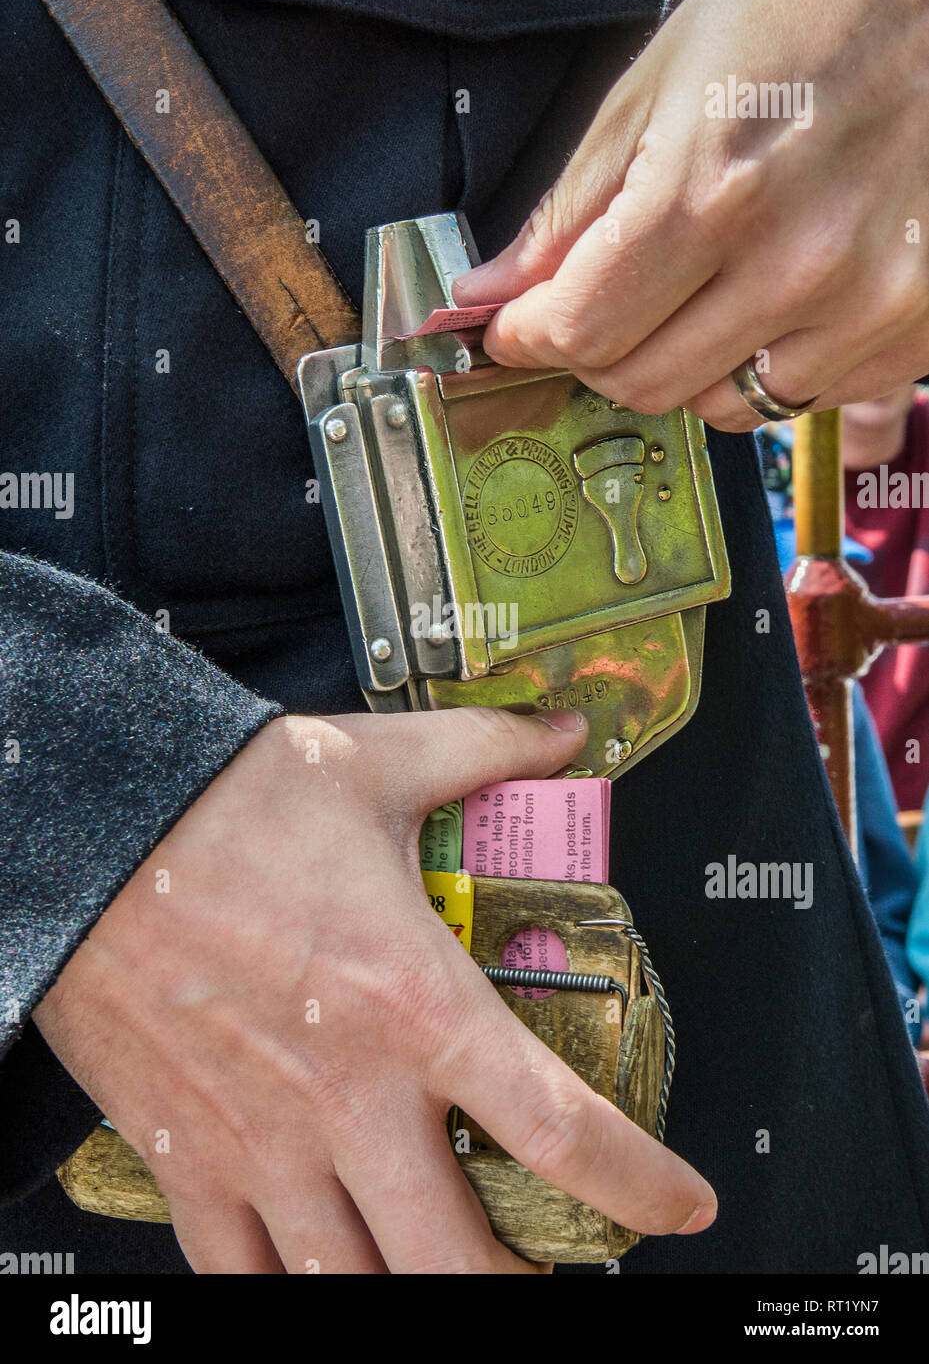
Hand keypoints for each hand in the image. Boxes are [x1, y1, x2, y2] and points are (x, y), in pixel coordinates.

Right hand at [36, 708, 715, 1273]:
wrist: (94, 828)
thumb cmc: (232, 799)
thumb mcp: (379, 761)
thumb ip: (490, 750)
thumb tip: (566, 727)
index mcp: (417, 1003)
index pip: (561, 1130)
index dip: (640, 1187)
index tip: (679, 1207)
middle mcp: (349, 1096)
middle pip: (460, 1262)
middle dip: (523, 1283)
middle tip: (549, 1264)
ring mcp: (263, 1143)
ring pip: (355, 1290)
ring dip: (416, 1297)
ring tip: (444, 1272)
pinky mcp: (184, 1157)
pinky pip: (245, 1278)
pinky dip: (293, 1292)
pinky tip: (323, 1270)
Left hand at [455, 0, 928, 429]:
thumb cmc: (798, 10)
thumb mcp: (655, 92)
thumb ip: (566, 216)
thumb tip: (491, 297)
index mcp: (714, 193)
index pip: (583, 331)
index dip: (530, 336)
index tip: (516, 328)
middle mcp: (797, 263)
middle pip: (645, 383)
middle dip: (596, 354)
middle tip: (596, 309)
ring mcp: (867, 302)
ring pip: (724, 406)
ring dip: (684, 366)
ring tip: (697, 294)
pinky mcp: (916, 323)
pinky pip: (805, 396)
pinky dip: (767, 364)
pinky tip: (772, 300)